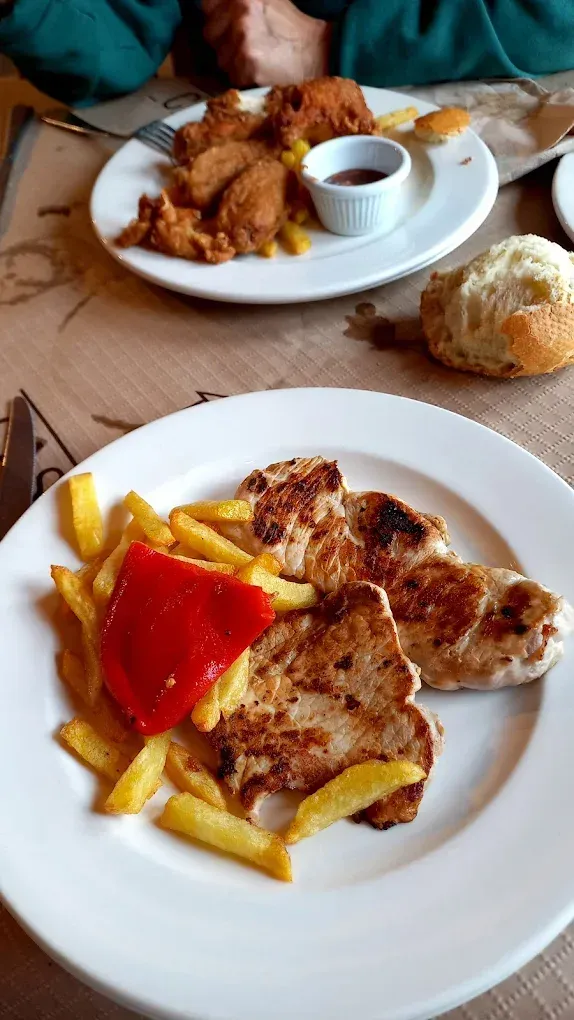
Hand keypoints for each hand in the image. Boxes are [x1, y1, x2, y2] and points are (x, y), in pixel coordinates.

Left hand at [202, 0, 330, 87]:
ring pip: (220, 58)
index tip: (225, 24)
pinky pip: (233, 76)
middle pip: (210, 33)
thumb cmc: (291, 28)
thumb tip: (211, 5)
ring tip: (256, 58)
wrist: (318, 54)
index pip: (207, 4)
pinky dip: (244, 77)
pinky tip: (260, 71)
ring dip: (234, 62)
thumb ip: (236, 2)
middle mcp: (241, 13)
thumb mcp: (267, 1)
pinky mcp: (248, 65)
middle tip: (248, 44)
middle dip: (223, 41)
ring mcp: (243, 40)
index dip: (215, 15)